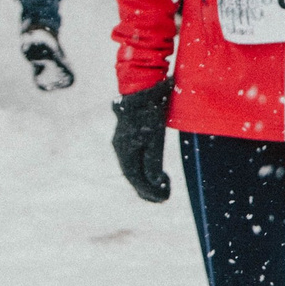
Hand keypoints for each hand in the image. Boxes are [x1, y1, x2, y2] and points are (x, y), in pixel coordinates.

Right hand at [110, 78, 174, 201]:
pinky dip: (144, 169)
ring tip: (162, 187)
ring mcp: (122, 141)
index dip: (148, 191)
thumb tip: (154, 183)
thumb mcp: (154, 139)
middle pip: (132, 175)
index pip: (134, 179)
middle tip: (164, 197)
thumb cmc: (150, 112)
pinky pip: (134, 158)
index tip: (163, 198)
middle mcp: (120, 148)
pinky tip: (155, 171)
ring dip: (146, 180)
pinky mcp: (127, 136)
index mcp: (125, 150)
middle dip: (148, 189)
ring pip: (133, 167)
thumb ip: (152, 162)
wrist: (142, 87)